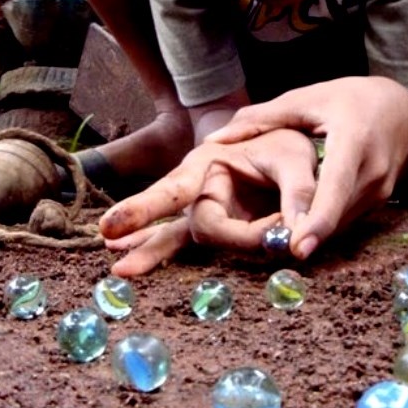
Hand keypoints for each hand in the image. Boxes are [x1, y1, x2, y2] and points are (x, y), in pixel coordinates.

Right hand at [99, 129, 317, 275]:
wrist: (296, 140)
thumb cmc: (290, 144)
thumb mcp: (297, 163)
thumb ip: (299, 198)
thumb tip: (300, 242)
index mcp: (208, 163)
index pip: (175, 192)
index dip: (144, 209)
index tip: (115, 225)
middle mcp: (197, 186)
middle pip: (181, 223)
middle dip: (150, 239)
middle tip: (106, 239)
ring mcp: (204, 207)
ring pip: (175, 235)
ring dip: (149, 250)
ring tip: (119, 267)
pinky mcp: (217, 223)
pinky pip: (188, 242)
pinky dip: (163, 251)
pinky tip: (131, 258)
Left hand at [205, 76, 407, 258]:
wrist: (399, 110)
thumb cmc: (346, 99)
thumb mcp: (303, 100)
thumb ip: (258, 120)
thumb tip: (212, 140)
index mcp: (353, 139)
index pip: (336, 187)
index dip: (318, 220)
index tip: (298, 248)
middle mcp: (373, 169)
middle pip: (335, 214)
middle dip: (304, 235)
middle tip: (268, 251)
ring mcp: (381, 190)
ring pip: (339, 224)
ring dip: (310, 235)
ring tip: (275, 243)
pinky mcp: (379, 202)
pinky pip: (345, 221)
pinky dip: (321, 226)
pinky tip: (296, 230)